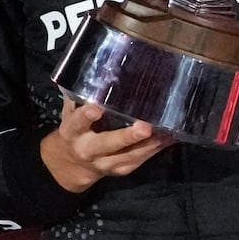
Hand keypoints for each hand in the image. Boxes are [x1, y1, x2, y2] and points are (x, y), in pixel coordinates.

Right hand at [40, 94, 171, 192]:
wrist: (72, 165)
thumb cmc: (75, 130)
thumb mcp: (70, 113)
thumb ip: (79, 95)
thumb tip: (95, 70)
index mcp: (73, 132)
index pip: (78, 123)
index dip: (86, 116)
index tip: (97, 109)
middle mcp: (88, 149)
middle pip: (108, 144)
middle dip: (127, 137)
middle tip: (145, 128)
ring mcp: (105, 163)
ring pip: (129, 155)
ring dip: (149, 144)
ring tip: (167, 131)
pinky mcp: (121, 170)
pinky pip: (139, 160)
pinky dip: (155, 149)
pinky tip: (168, 138)